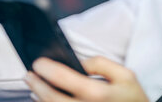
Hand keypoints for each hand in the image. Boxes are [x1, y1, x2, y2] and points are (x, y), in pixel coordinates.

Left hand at [25, 56, 149, 101]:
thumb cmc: (133, 99)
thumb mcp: (125, 75)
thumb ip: (101, 64)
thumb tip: (79, 62)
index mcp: (98, 93)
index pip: (64, 77)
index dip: (46, 68)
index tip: (38, 62)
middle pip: (51, 98)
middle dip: (36, 84)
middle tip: (29, 75)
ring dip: (39, 99)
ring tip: (34, 88)